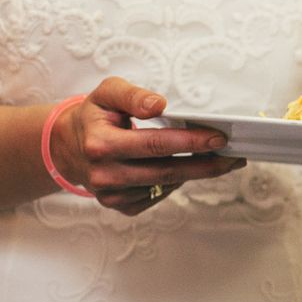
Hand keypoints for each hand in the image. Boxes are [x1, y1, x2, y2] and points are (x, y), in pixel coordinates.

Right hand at [52, 77, 244, 215]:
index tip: (219, 138)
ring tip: (220, 161)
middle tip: (234, 156)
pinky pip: (159, 195)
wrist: (67, 148)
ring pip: (167, 185)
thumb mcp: (106, 94)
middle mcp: (106, 175)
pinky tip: (184, 169)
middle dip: (206, 164)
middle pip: (168, 170)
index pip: (155, 144)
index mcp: (100, 145)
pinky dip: (175, 182)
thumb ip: (131, 95)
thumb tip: (159, 104)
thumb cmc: (94, 117)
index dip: (190, 141)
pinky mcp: (122, 207)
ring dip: (197, 173)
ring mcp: (114, 196)